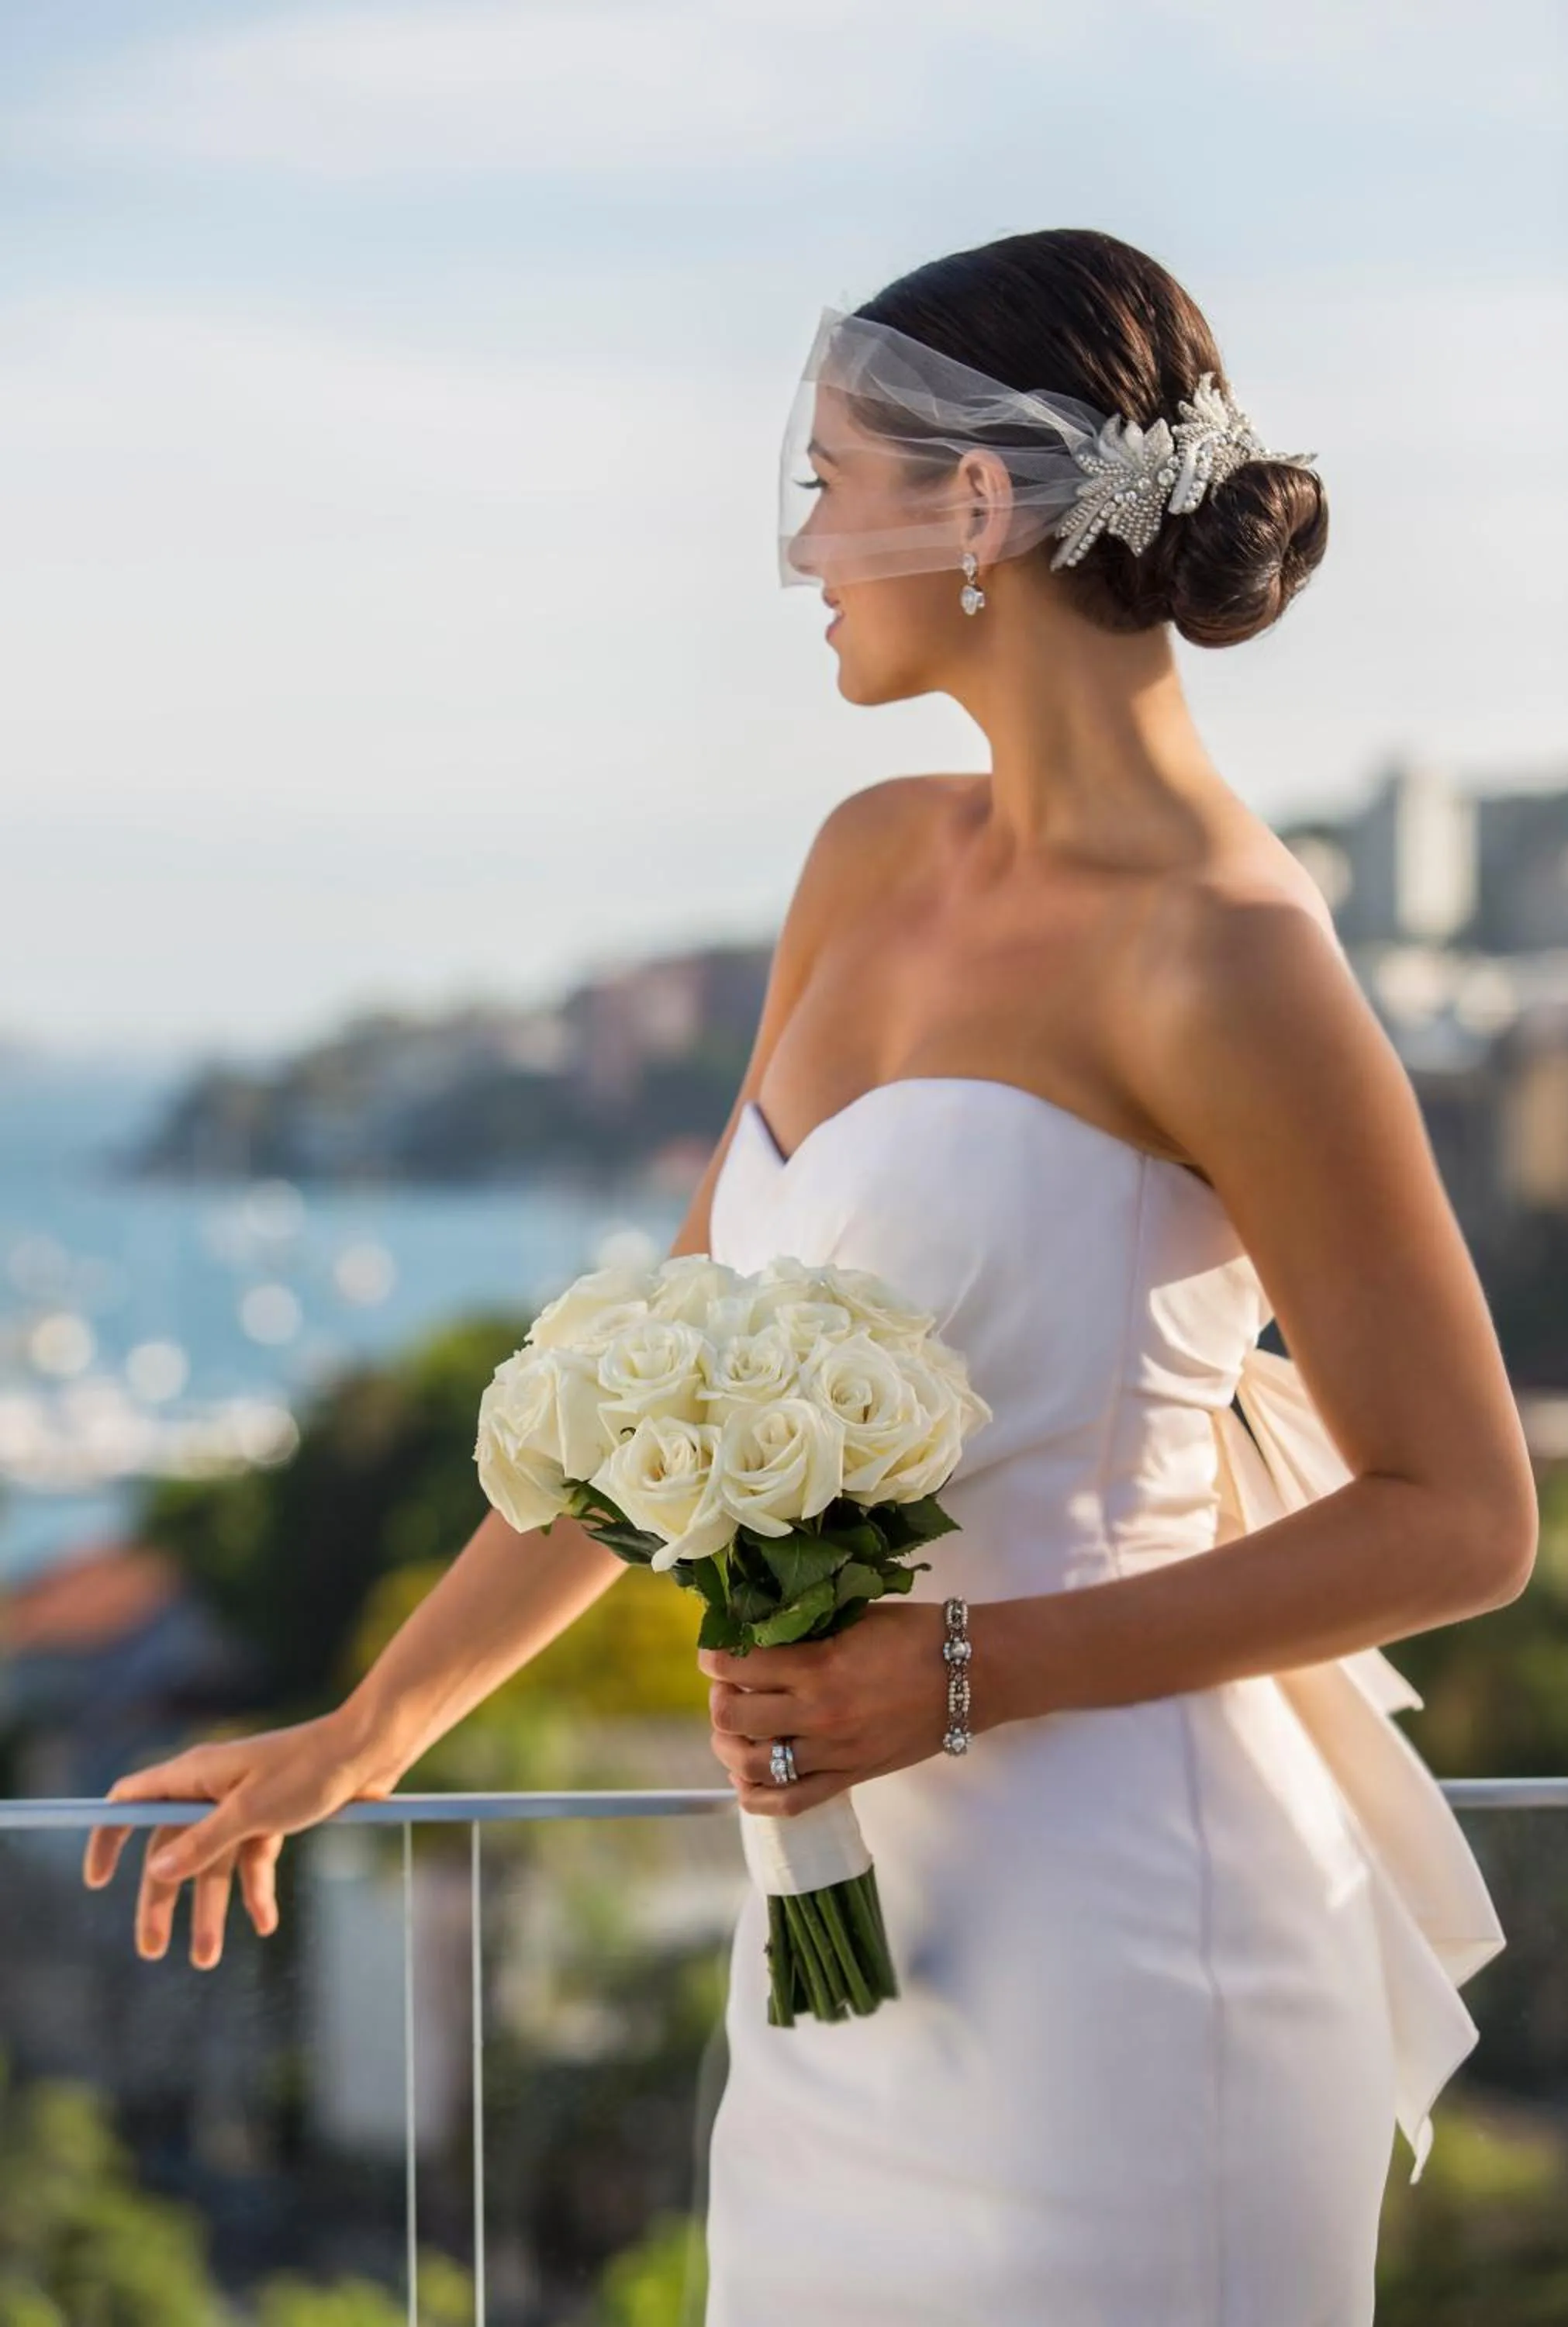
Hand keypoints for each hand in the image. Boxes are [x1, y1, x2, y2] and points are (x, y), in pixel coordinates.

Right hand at [80, 1711, 398, 1969]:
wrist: (370, 1750)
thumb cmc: (309, 1770)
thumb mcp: (250, 1812)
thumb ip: (201, 1843)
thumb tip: (154, 1872)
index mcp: (194, 1775)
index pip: (131, 1801)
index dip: (109, 1837)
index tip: (96, 1880)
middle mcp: (212, 1788)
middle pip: (172, 1848)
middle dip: (162, 1899)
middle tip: (152, 1950)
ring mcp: (243, 1804)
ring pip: (215, 1863)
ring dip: (211, 1908)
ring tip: (206, 1959)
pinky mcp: (274, 1816)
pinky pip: (253, 1860)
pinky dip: (257, 1890)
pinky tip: (265, 1923)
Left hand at [699, 1599, 951, 1817]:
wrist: (969, 1674)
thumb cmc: (915, 1634)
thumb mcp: (854, 1616)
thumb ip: (806, 1627)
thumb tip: (758, 1629)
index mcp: (817, 1666)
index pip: (736, 1667)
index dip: (714, 1658)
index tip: (715, 1652)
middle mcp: (818, 1714)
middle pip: (732, 1719)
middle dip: (720, 1699)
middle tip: (729, 1688)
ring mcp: (833, 1753)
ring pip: (752, 1765)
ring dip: (730, 1746)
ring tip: (735, 1729)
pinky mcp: (850, 1777)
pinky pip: (790, 1801)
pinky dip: (757, 1796)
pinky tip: (747, 1777)